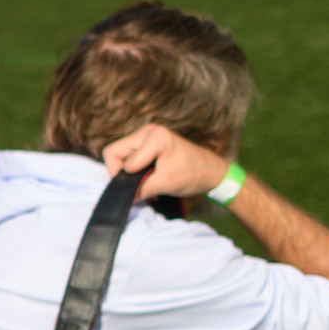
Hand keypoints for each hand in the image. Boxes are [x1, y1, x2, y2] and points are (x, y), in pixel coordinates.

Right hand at [103, 123, 229, 200]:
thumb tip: (119, 198)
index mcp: (152, 136)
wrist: (213, 173)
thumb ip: (139, 189)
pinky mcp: (150, 145)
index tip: (140, 188)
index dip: (122, 175)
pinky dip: (136, 172)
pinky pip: (131, 158)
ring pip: (122, 157)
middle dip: (123, 174)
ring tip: (146, 185)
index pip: (115, 156)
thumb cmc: (193, 174)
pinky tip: (149, 180)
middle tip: (139, 187)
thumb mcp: (164, 184)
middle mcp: (147, 131)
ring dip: (130, 174)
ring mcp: (148, 137)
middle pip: (115, 153)